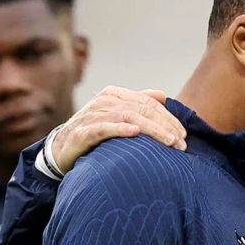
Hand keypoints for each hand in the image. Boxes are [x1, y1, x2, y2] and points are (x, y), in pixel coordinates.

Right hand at [51, 86, 187, 173]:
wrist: (61, 149)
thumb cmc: (94, 132)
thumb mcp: (116, 115)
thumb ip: (138, 103)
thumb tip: (162, 96)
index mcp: (114, 94)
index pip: (148, 103)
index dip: (169, 118)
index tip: (184, 135)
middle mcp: (103, 102)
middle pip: (142, 109)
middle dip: (165, 126)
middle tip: (181, 143)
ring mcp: (92, 115)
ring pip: (128, 117)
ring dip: (152, 130)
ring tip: (169, 142)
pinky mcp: (83, 132)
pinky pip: (104, 128)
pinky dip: (121, 129)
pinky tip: (136, 133)